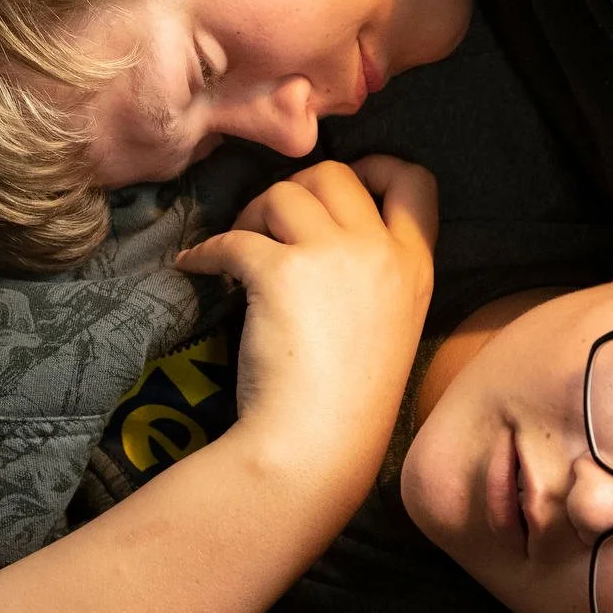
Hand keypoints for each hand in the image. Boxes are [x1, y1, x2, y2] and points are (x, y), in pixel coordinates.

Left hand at [174, 157, 438, 485]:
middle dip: (296, 190)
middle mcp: (381, 251)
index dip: (376, 166)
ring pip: (283, 193)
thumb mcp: (391, 327)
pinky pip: (233, 237)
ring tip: (238, 253)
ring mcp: (333, 256)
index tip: (342, 184)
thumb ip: (376, 275)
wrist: (317, 445)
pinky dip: (206, 250)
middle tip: (270, 227)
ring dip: (252, 214)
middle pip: (335, 174)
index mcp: (416, 267)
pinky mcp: (280, 271)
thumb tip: (322, 232)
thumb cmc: (349, 401)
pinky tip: (196, 267)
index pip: (416, 181)